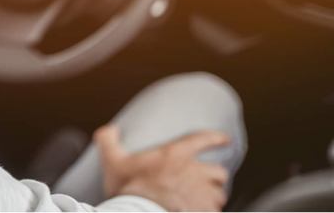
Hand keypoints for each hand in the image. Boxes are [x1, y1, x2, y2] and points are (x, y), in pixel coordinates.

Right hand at [95, 126, 230, 212]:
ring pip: (219, 195)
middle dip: (215, 177)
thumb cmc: (128, 190)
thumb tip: (109, 130)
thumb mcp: (112, 161)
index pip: (203, 139)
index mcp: (175, 154)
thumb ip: (108, 141)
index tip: (225, 139)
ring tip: (206, 203)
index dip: (216, 138)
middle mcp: (194, 172)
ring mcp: (202, 195)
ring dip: (214, 198)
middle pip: (219, 171)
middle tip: (208, 182)